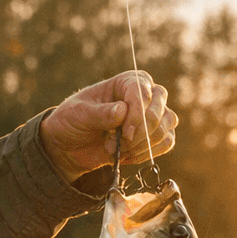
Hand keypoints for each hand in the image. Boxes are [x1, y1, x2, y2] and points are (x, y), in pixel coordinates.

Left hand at [39, 70, 177, 183]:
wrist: (69, 145)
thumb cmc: (72, 121)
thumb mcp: (78, 114)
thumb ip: (99, 113)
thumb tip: (122, 110)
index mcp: (126, 81)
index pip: (143, 93)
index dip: (137, 116)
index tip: (125, 135)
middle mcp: (144, 94)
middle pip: (160, 110)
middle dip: (141, 133)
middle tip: (116, 144)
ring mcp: (152, 115)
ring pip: (166, 126)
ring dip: (143, 145)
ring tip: (118, 150)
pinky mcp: (154, 135)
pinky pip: (166, 142)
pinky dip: (148, 153)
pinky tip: (128, 156)